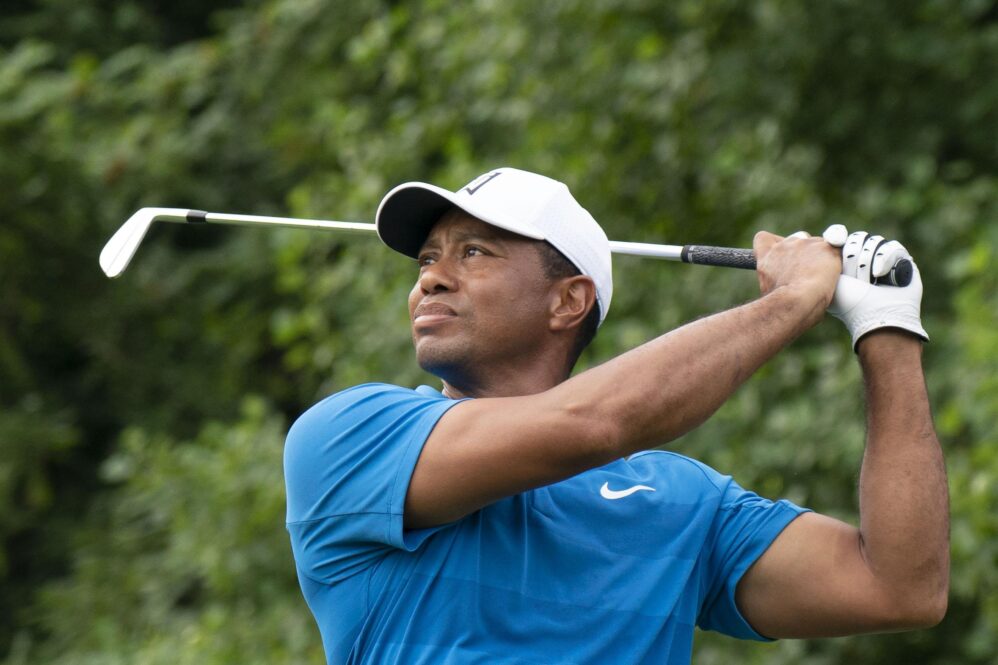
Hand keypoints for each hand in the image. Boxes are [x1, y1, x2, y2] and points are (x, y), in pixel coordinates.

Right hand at [754, 229, 841, 327]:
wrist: (794, 302)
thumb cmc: (781, 305)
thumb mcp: (770, 289)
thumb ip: (778, 279)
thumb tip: (787, 286)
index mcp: (767, 256)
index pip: (764, 239)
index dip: (774, 244)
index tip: (781, 253)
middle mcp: (784, 246)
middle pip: (796, 240)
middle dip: (803, 253)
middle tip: (809, 271)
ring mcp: (805, 244)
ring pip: (817, 244)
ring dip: (821, 257)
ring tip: (823, 277)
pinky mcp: (825, 247)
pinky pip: (835, 249)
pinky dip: (836, 260)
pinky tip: (835, 274)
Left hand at [827, 231, 928, 350]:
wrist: (875, 315)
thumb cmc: (850, 302)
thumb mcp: (829, 277)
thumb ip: (826, 255)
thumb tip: (832, 235)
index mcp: (846, 262)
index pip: (844, 237)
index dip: (842, 241)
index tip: (837, 245)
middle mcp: (865, 259)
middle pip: (858, 238)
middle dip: (853, 259)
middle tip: (855, 280)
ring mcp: (884, 260)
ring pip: (874, 242)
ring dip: (867, 263)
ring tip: (869, 282)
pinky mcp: (903, 261)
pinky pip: (892, 247)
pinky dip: (884, 261)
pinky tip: (880, 275)